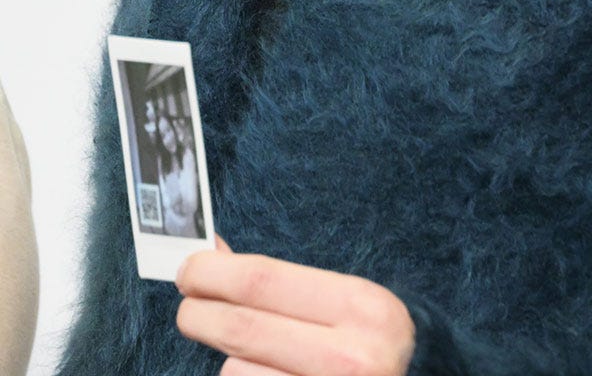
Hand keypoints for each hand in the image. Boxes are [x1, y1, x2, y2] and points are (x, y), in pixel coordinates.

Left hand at [175, 232, 416, 375]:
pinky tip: (268, 375)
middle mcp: (349, 359)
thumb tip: (217, 255)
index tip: (188, 268)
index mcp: (362, 309)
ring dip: (229, 360)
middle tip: (187, 307)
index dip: (214, 272)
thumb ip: (284, 283)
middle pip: (241, 327)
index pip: (264, 281)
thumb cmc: (377, 344)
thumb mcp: (349, 303)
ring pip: (237, 372)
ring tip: (255, 355)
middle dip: (199, 312)